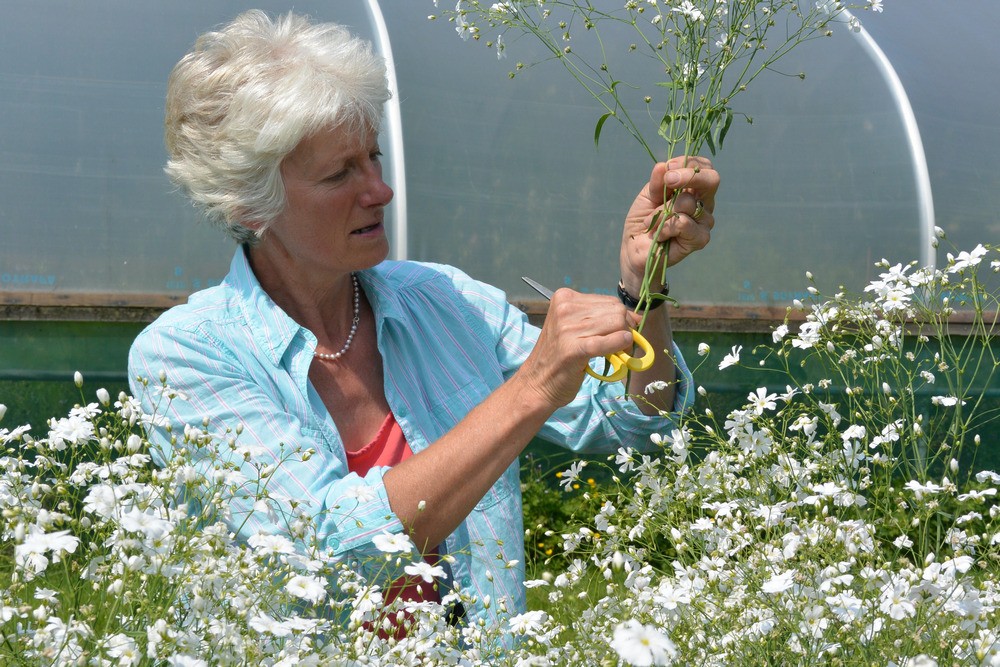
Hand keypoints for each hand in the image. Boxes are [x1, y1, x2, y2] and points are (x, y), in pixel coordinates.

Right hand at [517, 288, 639, 408]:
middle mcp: (564, 308)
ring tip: (613, 354)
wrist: (537, 384)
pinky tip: (620, 352)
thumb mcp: (575, 328)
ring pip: (617, 324)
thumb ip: (602, 318)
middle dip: (624, 329)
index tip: (616, 335)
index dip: (620, 319)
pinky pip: (608, 342)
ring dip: (623, 341)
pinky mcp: (572, 349)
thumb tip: (637, 318)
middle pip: (616, 311)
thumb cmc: (559, 357)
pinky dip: (619, 345)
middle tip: (618, 347)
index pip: (610, 301)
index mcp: (564, 297)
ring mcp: (566, 328)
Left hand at [620, 156, 718, 294]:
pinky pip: (684, 223)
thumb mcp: (648, 195)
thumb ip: (657, 181)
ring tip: (652, 222)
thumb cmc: (644, 220)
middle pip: (711, 179)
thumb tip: (663, 165)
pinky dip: (665, 227)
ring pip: (688, 203)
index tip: (668, 168)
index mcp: (694, 189)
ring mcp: (705, 221)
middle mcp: (704, 203)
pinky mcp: (701, 239)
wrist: (635, 250)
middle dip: (688, 176)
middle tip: (668, 181)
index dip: (688, 162)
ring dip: (662, 211)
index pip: (704, 167)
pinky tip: (659, 235)